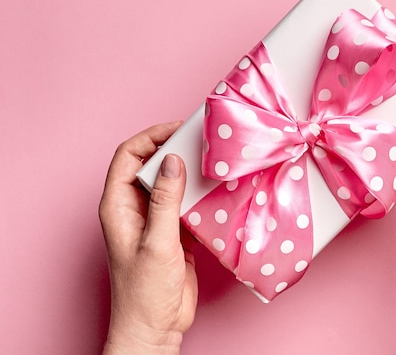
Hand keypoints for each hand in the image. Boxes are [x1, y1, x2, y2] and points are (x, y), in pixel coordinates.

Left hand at [99, 122, 197, 354]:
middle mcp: (134, 208)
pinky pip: (184, 202)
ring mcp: (155, 220)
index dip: (151, 137)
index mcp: (118, 206)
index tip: (178, 129)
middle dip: (173, 148)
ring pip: (170, 182)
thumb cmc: (145, 292)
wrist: (157, 326)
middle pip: (150, 164)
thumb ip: (165, 201)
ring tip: (211, 160)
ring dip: (188, 171)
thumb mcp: (157, 243)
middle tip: (200, 140)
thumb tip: (173, 161)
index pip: (129, 156)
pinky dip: (199, 193)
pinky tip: (216, 189)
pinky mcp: (173, 232)